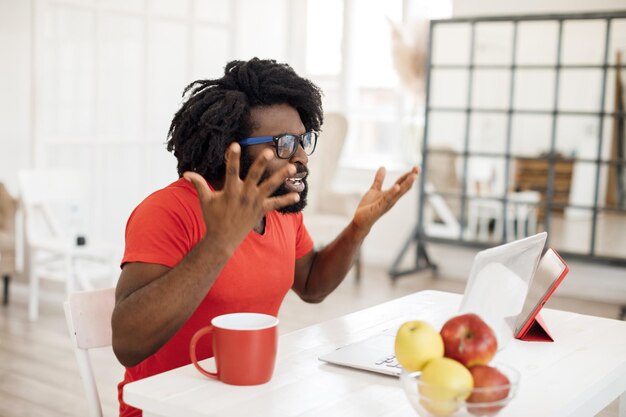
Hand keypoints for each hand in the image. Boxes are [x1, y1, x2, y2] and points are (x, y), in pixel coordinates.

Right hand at [183, 143, 299, 252]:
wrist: (223, 240)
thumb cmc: (213, 218)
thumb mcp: (205, 200)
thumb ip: (198, 184)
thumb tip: (186, 172)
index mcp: (230, 190)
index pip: (231, 170)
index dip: (233, 158)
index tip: (235, 144)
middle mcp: (244, 195)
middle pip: (254, 176)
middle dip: (261, 163)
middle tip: (269, 151)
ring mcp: (254, 202)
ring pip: (270, 186)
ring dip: (281, 176)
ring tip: (293, 167)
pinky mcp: (261, 210)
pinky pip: (276, 204)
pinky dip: (286, 200)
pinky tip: (297, 194)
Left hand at [352, 166, 419, 234]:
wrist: (361, 220)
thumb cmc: (368, 207)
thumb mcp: (374, 190)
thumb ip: (379, 180)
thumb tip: (383, 167)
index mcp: (392, 195)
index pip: (402, 183)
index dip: (408, 175)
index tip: (416, 167)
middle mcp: (392, 199)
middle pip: (405, 187)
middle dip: (412, 177)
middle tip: (418, 167)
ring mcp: (387, 203)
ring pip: (400, 192)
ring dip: (407, 183)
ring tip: (414, 175)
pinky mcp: (380, 207)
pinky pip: (388, 199)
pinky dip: (393, 192)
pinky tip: (397, 186)